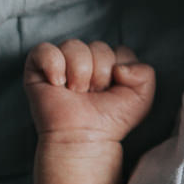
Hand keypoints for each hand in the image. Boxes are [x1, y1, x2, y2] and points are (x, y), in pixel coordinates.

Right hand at [23, 39, 154, 144]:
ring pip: (73, 45)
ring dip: (79, 72)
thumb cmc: (110, 120)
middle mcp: (86, 60)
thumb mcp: (142, 97)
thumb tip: (119, 65)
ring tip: (76, 92)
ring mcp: (61, 63)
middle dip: (100, 74)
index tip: (112, 91)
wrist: (85, 138)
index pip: (120, 50)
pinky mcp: (37, 69)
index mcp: (109, 64)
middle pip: (98, 46)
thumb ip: (145, 72)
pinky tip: (58, 83)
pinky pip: (44, 49)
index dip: (118, 71)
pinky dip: (53, 64)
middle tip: (92, 95)